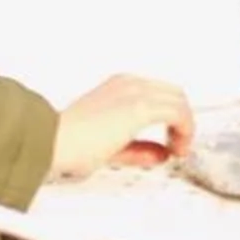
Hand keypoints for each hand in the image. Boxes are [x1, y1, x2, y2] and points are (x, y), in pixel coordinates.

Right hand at [49, 76, 195, 178]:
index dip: (172, 118)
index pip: (158, 94)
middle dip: (183, 120)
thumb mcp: (111, 148)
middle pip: (174, 93)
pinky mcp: (139, 106)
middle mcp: (129, 84)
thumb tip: (160, 154)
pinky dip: (185, 130)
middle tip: (179, 145)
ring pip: (179, 100)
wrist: (53, 142)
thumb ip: (138, 149)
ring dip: (186, 126)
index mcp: (119, 87)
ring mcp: (134, 92)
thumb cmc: (68, 145)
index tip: (171, 141)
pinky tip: (178, 147)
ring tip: (179, 148)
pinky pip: (178, 112)